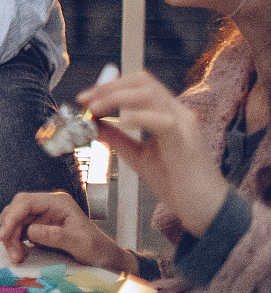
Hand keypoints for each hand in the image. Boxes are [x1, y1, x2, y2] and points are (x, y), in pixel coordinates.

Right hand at [0, 190, 134, 272]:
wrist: (106, 259)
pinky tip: (20, 254)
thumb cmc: (98, 249)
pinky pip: (20, 232)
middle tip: (12, 252)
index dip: (12, 216)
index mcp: (58, 202)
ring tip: (16, 257)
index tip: (4, 235)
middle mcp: (47, 206)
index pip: (26, 202)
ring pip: (15, 222)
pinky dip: (16, 243)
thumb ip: (56, 236)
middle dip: (9, 230)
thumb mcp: (80, 243)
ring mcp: (42, 217)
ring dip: (11, 239)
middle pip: (17, 211)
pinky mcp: (39, 228)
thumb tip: (31, 232)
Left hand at [83, 69, 230, 236]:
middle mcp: (178, 114)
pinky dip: (140, 117)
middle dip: (109, 87)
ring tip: (95, 109)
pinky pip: (163, 121)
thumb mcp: (138, 156)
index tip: (84, 98)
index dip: (109, 85)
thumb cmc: (177, 184)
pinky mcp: (186, 144)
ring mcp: (184, 126)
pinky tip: (122, 122)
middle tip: (86, 101)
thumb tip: (91, 122)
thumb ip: (117, 138)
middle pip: (143, 82)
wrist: (208, 211)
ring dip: (117, 97)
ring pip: (151, 94)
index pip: (138, 84)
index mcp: (168, 114)